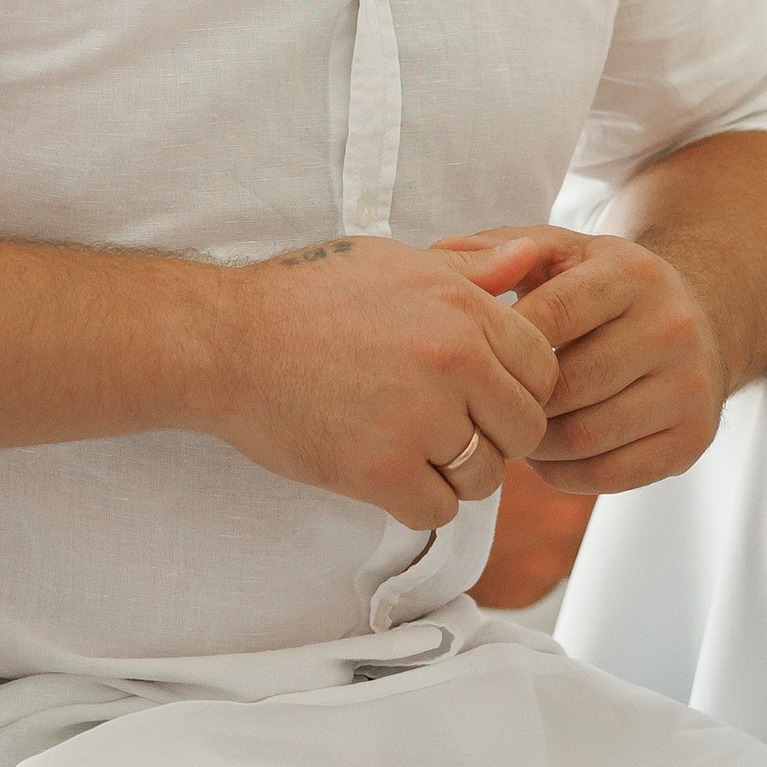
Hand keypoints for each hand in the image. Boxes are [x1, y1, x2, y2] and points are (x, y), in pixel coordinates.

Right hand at [205, 233, 558, 530]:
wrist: (224, 340)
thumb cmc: (303, 295)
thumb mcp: (391, 262)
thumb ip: (469, 270)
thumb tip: (530, 257)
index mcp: (460, 305)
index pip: (543, 368)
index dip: (516, 388)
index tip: (479, 395)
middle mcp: (452, 359)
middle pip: (524, 428)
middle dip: (493, 436)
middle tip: (445, 430)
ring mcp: (420, 416)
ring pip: (485, 476)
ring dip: (454, 475)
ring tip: (409, 449)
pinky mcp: (381, 469)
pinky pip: (437, 510)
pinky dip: (415, 502)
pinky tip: (383, 474)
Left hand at [436, 226, 724, 499]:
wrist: (701, 324)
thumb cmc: (605, 290)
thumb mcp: (563, 253)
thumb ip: (500, 249)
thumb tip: (438, 251)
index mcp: (633, 273)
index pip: (552, 315)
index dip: (503, 343)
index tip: (471, 357)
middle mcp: (671, 327)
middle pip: (566, 384)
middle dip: (516, 399)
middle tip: (485, 404)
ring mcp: (688, 387)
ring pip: (583, 435)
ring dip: (533, 442)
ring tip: (512, 426)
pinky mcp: (692, 440)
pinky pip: (608, 474)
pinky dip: (563, 473)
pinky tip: (547, 453)